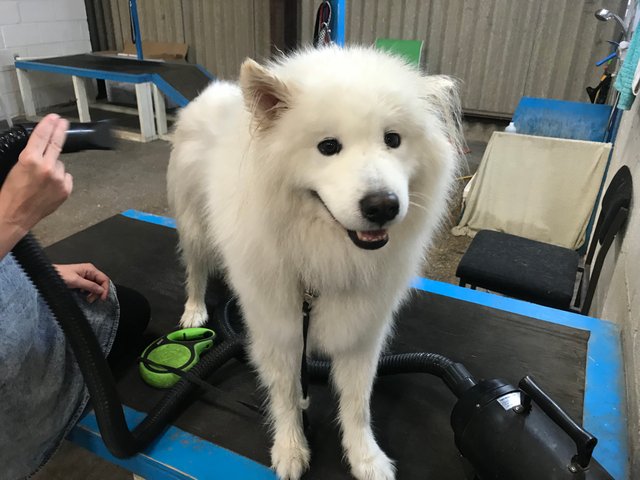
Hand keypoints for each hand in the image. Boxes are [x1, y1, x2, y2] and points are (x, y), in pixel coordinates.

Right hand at [0, 114, 70, 256]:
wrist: (15, 216)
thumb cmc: (10, 192)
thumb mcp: (16, 167)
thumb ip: (31, 156)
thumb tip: (42, 148)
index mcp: (29, 159)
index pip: (42, 136)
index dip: (49, 124)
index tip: (55, 117)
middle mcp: (47, 167)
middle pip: (57, 144)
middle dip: (60, 130)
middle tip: (63, 122)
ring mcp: (59, 179)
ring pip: (60, 164)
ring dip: (54, 167)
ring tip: (41, 179)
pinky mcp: (66, 189)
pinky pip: (66, 177)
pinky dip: (60, 178)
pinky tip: (49, 186)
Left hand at [54, 263, 109, 302]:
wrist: (48, 275)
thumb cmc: (60, 275)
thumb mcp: (76, 281)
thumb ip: (90, 286)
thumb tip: (101, 290)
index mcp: (90, 269)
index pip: (104, 279)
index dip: (105, 289)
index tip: (102, 298)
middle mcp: (89, 271)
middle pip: (101, 283)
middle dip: (98, 292)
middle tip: (91, 299)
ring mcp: (85, 276)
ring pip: (96, 286)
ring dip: (93, 293)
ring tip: (87, 298)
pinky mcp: (81, 280)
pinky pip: (90, 287)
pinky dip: (88, 292)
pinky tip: (83, 294)